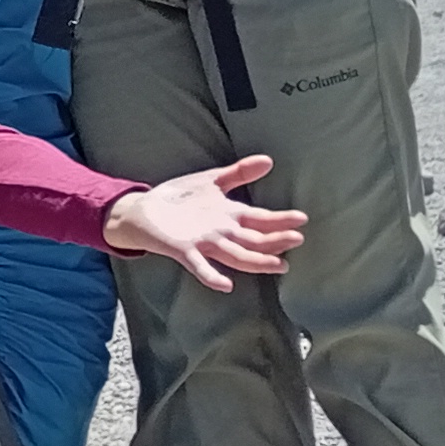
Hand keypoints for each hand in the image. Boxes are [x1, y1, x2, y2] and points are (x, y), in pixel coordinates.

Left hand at [102, 156, 308, 291]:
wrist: (142, 211)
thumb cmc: (179, 199)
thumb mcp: (212, 181)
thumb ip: (240, 173)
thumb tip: (268, 160)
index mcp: (229, 216)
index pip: (260, 220)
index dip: (280, 219)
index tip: (302, 219)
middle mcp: (221, 233)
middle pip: (253, 240)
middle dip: (276, 240)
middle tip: (297, 239)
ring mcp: (204, 244)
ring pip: (236, 256)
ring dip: (257, 261)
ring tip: (279, 264)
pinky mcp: (183, 251)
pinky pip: (199, 267)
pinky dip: (211, 276)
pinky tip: (225, 285)